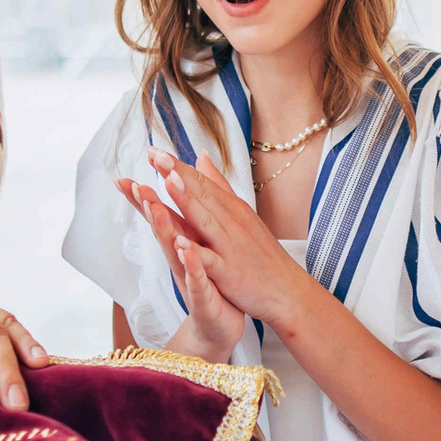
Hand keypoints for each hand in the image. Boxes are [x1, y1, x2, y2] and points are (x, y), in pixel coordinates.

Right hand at [115, 179, 246, 361]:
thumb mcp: (199, 247)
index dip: (146, 194)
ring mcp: (189, 278)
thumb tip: (179, 191)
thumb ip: (188, 221)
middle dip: (148, 206)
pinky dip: (191, 264)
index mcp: (183, 243)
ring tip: (154, 207)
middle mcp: (180, 259)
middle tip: (134, 183)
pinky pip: (197, 279)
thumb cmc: (209, 285)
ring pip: (174, 250)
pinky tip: (185, 250)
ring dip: (164, 229)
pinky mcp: (203, 298)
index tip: (129, 172)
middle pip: (161, 229)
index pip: (161, 215)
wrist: (218, 328)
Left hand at [147, 149, 315, 334]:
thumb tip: (200, 156)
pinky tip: (179, 241)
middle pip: (201, 194)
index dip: (176, 165)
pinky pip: (211, 260)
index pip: (201, 182)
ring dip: (187, 201)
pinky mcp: (231, 273)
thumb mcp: (241, 213)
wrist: (287, 290)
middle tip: (154, 154)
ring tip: (167, 181)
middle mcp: (231, 222)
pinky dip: (196, 251)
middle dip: (176, 173)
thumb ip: (218, 185)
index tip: (153, 149)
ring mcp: (231, 247)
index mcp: (231, 209)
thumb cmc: (261, 253)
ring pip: (205, 220)